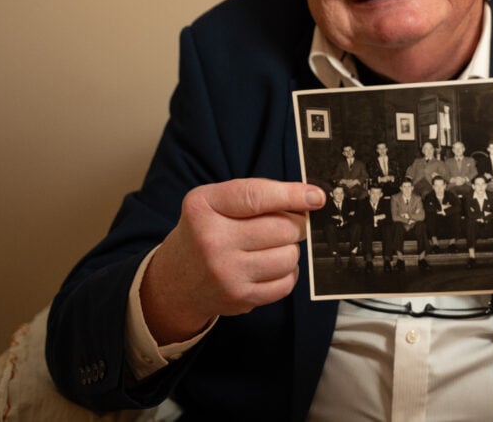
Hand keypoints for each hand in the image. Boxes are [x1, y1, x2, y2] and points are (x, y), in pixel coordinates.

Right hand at [140, 179, 324, 344]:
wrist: (176, 280)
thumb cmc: (205, 231)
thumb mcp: (214, 201)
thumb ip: (256, 194)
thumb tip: (310, 199)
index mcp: (204, 207)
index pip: (256, 197)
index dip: (292, 195)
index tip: (316, 197)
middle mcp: (212, 241)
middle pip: (282, 228)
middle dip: (295, 224)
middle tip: (288, 225)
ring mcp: (226, 273)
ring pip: (289, 256)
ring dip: (291, 249)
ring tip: (274, 247)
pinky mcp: (240, 298)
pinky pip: (286, 283)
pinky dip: (287, 272)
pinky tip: (271, 266)